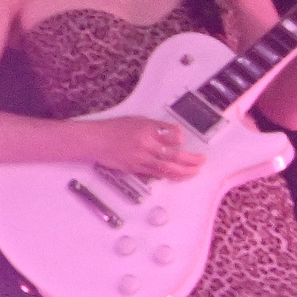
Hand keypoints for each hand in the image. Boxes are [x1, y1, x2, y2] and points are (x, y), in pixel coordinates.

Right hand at [76, 115, 205, 179]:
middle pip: (174, 154)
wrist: (95, 140)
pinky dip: (169, 175)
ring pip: (168, 167)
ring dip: (184, 171)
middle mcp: (146, 144)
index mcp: (147, 129)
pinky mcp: (135, 168)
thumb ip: (155, 127)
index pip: (172, 134)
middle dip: (191, 159)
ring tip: (194, 171)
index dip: (180, 137)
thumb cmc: (112, 129)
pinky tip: (177, 176)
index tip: (183, 139)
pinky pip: (156, 173)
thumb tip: (172, 134)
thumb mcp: (137, 120)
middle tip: (201, 160)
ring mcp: (141, 158)